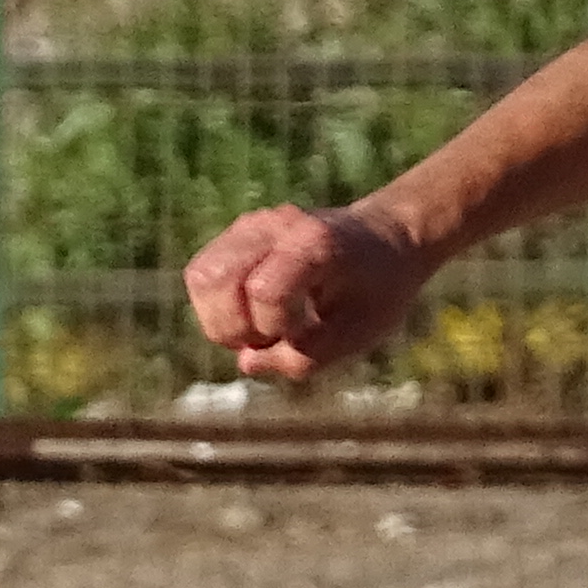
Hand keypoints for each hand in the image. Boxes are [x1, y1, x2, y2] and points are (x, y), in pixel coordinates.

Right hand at [182, 201, 428, 379]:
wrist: (387, 238)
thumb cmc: (379, 289)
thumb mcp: (361, 332)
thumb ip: (308, 355)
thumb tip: (246, 362)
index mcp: (314, 243)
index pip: (263, 291)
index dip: (275, 328)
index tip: (305, 331)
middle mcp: (275, 226)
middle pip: (214, 279)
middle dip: (233, 328)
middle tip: (272, 338)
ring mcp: (251, 225)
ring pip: (200, 276)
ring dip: (219, 319)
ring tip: (258, 330)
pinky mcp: (237, 235)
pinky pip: (203, 274)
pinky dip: (219, 307)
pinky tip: (254, 316)